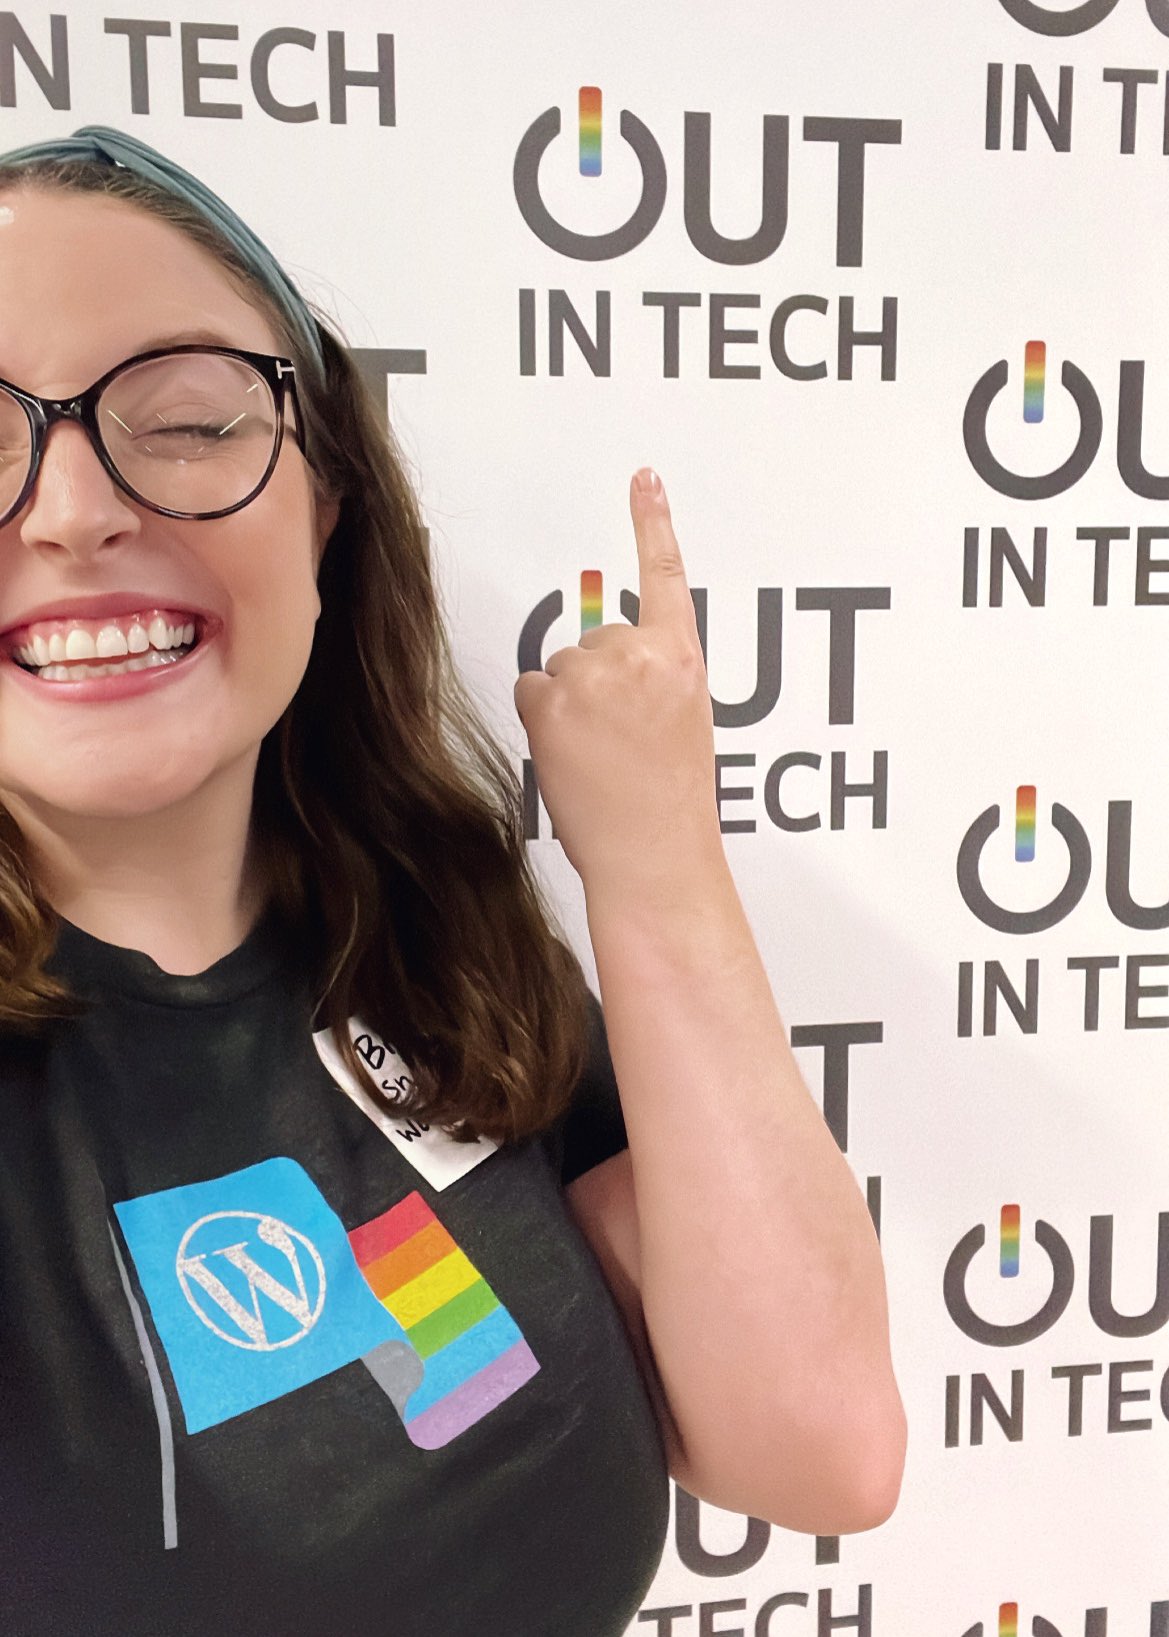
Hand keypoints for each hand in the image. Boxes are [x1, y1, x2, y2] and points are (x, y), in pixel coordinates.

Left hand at [514, 469, 723, 901]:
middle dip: (594, 683)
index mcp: (682, 661)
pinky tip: (572, 758)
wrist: (653, 857)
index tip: (644, 477)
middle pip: (592, 641)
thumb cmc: (668, 805)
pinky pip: (531, 693)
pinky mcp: (552, 701)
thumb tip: (607, 668)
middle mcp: (640, 657)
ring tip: (598, 757)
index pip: (666, 577)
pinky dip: (541, 722)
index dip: (653, 523)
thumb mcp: (682, 726)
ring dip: (567, 706)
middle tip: (617, 742)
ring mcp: (593, 676)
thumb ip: (654, 680)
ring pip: (559, 669)